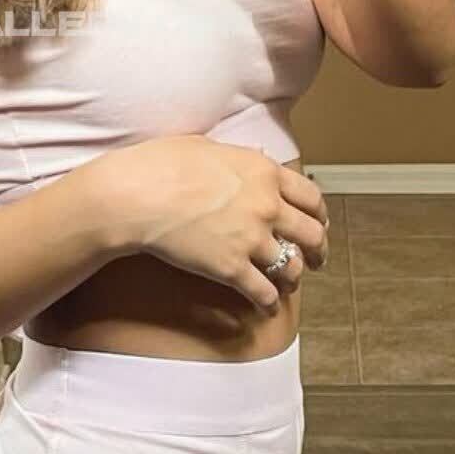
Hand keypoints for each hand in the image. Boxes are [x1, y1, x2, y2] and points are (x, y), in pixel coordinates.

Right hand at [92, 136, 329, 314]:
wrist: (136, 195)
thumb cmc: (161, 164)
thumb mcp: (208, 147)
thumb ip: (237, 160)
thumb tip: (246, 164)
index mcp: (264, 172)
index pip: (311, 196)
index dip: (318, 214)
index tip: (317, 222)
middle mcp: (267, 206)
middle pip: (311, 234)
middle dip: (318, 249)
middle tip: (317, 257)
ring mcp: (252, 239)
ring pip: (292, 268)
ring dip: (293, 278)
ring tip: (288, 283)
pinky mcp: (232, 269)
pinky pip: (264, 293)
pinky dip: (269, 303)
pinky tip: (267, 306)